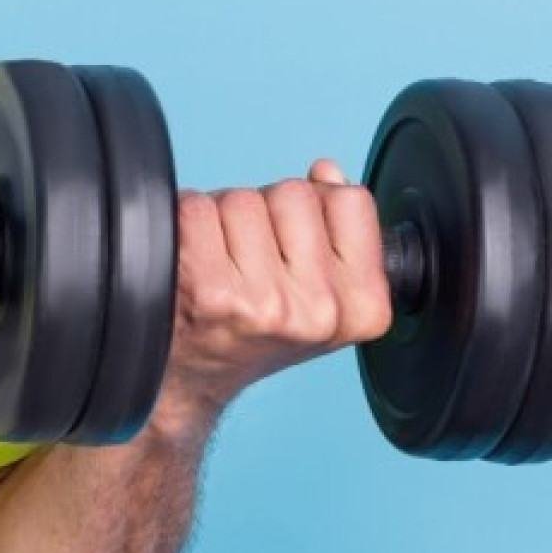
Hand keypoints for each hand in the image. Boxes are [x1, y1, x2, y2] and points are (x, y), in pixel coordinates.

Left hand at [164, 160, 394, 422]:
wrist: (191, 379)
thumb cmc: (253, 329)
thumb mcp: (320, 290)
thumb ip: (337, 228)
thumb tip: (326, 173)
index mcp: (365, 308)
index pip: (350, 200)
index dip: (316, 210)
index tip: (295, 249)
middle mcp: (321, 310)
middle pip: (293, 193)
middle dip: (267, 212)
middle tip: (249, 260)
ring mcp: (265, 303)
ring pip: (243, 198)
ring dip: (224, 218)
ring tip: (221, 264)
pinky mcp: (210, 292)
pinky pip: (198, 210)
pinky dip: (187, 223)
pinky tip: (193, 264)